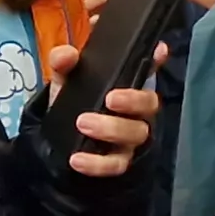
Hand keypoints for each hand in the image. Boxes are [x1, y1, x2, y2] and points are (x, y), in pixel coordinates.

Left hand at [41, 42, 161, 177]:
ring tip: (83, 123)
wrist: (57, 142)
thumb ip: (63, 65)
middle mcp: (136, 111)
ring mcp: (130, 138)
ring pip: (137, 134)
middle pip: (150, 104)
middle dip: (133, 100)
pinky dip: (97, 163)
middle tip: (109, 99)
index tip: (158, 50)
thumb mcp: (64, 82)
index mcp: (127, 85)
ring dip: (112, 128)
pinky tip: (77, 158)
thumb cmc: (73, 104)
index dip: (156, 60)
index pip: (147, 69)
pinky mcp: (118, 161)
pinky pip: (116, 165)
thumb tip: (65, 55)